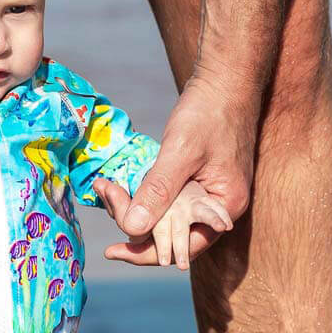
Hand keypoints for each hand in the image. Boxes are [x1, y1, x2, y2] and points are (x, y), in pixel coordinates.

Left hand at [119, 70, 258, 238]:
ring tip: (107, 188)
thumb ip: (158, 191)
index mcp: (224, 208)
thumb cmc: (210, 112)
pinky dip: (144, 195)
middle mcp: (217, 207)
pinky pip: (167, 199)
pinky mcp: (196, 181)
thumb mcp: (181, 151)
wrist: (226, 78)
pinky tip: (121, 187)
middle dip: (134, 223)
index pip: (182, 247)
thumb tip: (132, 230)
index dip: (146, 253)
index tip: (112, 251)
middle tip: (105, 195)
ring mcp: (207, 194)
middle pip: (171, 234)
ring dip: (135, 208)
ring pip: (165, 217)